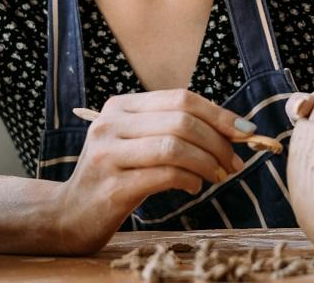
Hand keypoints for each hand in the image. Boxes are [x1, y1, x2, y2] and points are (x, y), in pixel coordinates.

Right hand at [52, 89, 252, 251]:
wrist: (68, 215)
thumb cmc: (116, 176)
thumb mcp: (138, 143)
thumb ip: (174, 129)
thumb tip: (234, 129)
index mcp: (121, 106)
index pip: (181, 98)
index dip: (218, 114)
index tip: (246, 131)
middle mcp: (111, 124)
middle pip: (181, 120)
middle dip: (218, 141)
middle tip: (234, 163)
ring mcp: (108, 154)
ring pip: (175, 146)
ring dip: (207, 162)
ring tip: (217, 176)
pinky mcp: (113, 186)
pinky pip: (165, 175)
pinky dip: (190, 179)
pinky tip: (194, 186)